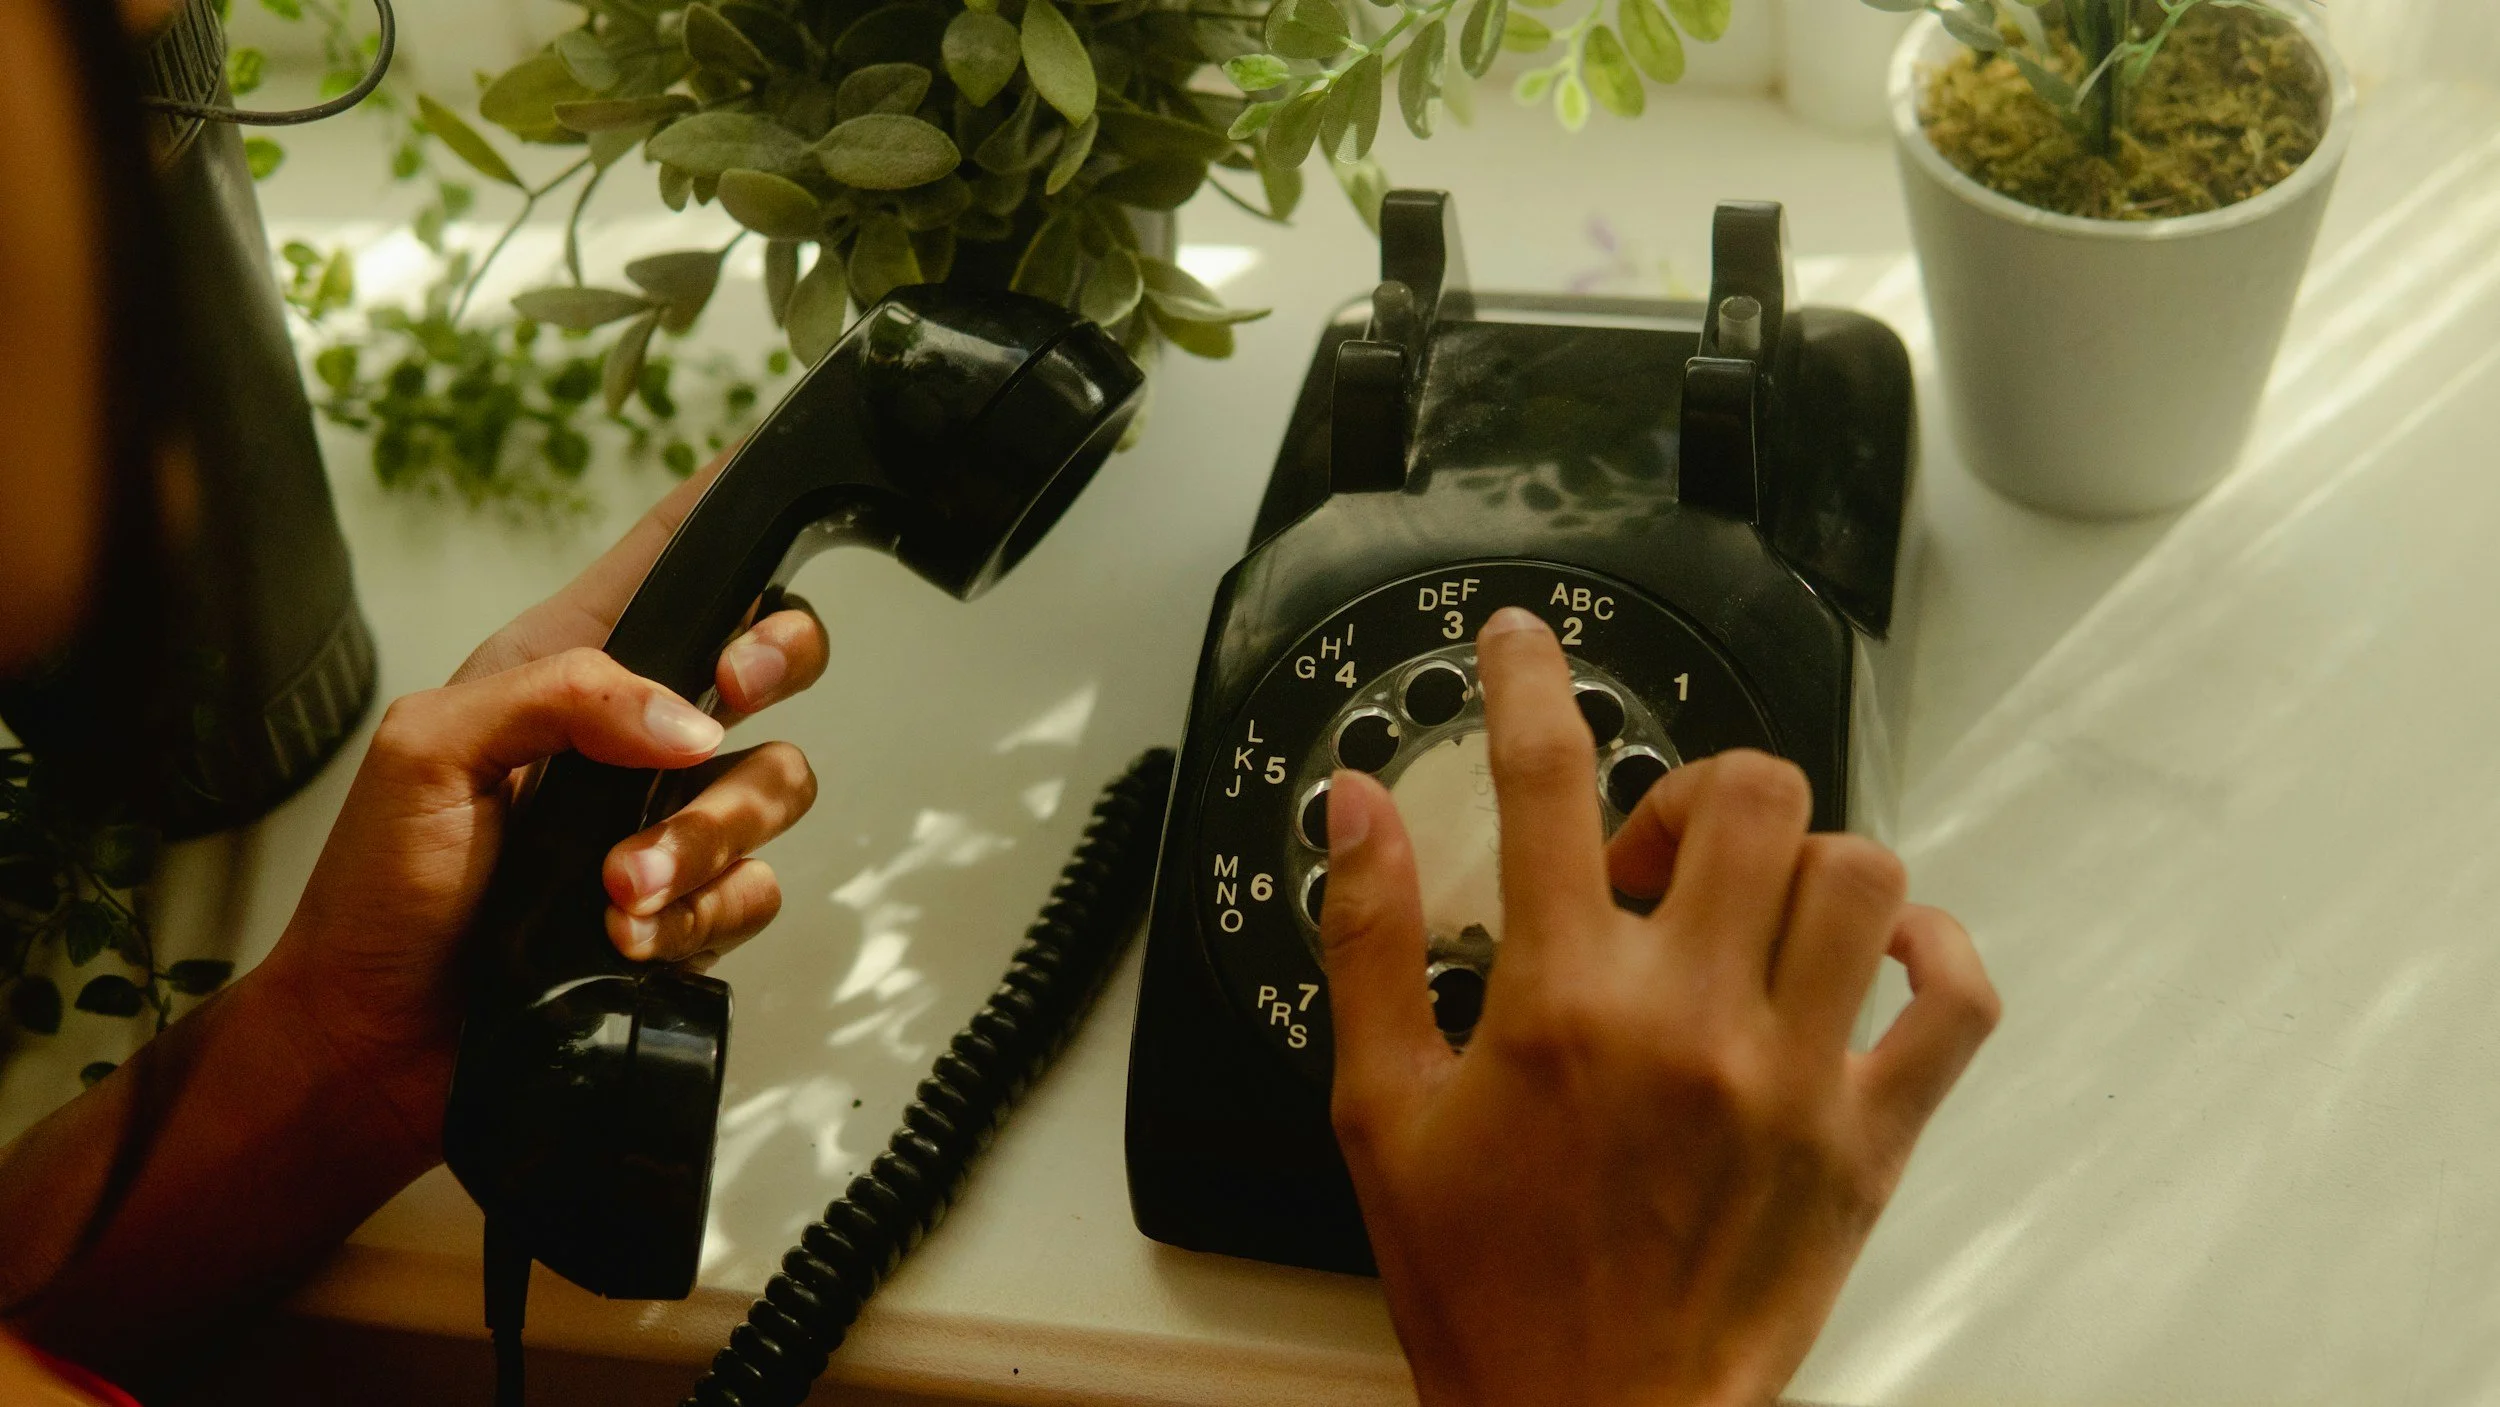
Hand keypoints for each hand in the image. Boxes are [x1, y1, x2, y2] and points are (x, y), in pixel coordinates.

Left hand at [257, 460, 828, 1152]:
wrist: (380, 1041)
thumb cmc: (379, 891)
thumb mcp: (429, 752)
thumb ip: (560, 697)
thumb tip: (692, 719)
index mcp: (569, 664)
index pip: (671, 554)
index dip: (730, 505)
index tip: (774, 469)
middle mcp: (637, 731)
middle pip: (776, 652)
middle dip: (777, 662)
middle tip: (728, 700)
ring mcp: (670, 821)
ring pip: (778, 784)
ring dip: (704, 839)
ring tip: (619, 890)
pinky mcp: (690, 907)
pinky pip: (756, 891)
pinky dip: (700, 916)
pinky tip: (628, 937)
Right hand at [1319, 608, 1998, 1406]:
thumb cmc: (1485, 1288)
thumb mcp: (1381, 1111)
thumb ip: (1371, 940)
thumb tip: (1357, 807)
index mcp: (1560, 1006)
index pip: (1546, 780)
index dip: (1531, 678)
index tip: (1524, 642)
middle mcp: (1689, 1022)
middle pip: (1747, 798)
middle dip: (1692, 793)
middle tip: (1642, 860)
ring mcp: (1794, 1078)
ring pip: (1858, 872)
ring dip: (1797, 859)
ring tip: (1741, 911)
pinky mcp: (1867, 1140)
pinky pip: (1956, 1001)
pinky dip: (1932, 948)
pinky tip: (1875, 951)